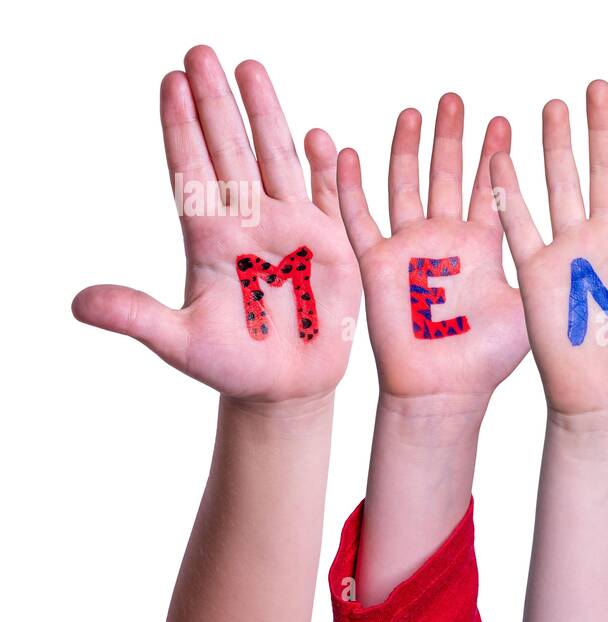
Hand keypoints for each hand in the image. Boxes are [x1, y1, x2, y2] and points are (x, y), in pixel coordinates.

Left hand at [72, 45, 359, 402]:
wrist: (284, 387)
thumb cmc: (231, 366)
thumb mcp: (180, 345)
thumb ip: (137, 317)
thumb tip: (80, 303)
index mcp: (211, 239)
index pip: (193, 171)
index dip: (181, 128)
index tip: (170, 83)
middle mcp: (250, 223)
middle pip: (230, 150)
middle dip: (216, 101)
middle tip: (201, 52)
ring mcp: (292, 231)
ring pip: (275, 160)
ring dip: (265, 115)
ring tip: (249, 68)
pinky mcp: (331, 248)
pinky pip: (327, 197)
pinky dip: (325, 169)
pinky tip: (318, 137)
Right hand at [336, 94, 527, 403]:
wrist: (444, 392)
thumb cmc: (489, 360)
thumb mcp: (530, 303)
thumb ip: (549, 265)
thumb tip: (593, 243)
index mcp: (482, 244)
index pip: (489, 186)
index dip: (494, 153)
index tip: (505, 118)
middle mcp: (445, 239)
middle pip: (447, 174)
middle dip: (451, 136)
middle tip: (455, 98)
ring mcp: (409, 249)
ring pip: (405, 185)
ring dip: (407, 149)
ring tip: (413, 113)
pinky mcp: (377, 265)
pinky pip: (359, 219)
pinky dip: (348, 188)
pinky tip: (345, 153)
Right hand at [489, 81, 607, 417]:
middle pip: (604, 170)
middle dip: (602, 129)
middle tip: (601, 87)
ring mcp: (571, 252)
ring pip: (561, 185)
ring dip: (557, 147)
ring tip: (556, 106)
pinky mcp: (537, 273)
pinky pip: (518, 226)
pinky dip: (508, 194)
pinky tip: (500, 158)